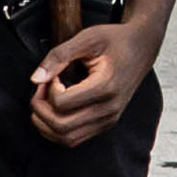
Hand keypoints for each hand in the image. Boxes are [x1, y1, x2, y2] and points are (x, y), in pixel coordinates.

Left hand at [28, 14, 153, 145]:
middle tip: (41, 90)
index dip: (49, 89)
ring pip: (67, 139)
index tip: (54, 75)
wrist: (141, 48)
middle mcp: (109, 109)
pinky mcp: (106, 123)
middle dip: (40, 110)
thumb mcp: (86, 38)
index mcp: (106, 87)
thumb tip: (36, 79)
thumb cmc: (115, 40)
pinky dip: (56, 130)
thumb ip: (59, 56)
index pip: (62, 103)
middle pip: (61, 126)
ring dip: (46, 124)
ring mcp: (109, 119)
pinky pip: (74, 139)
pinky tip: (53, 110)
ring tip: (45, 101)